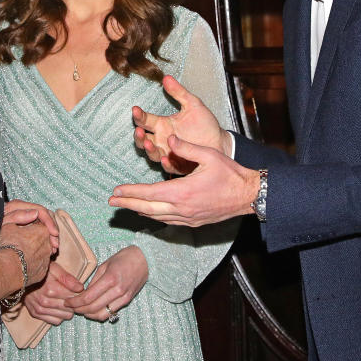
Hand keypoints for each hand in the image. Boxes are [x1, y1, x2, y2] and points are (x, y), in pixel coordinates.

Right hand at [0, 202, 57, 285]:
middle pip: (44, 238)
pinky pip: (40, 264)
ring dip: (35, 250)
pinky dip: (34, 262)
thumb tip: (34, 212)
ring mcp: (46, 259)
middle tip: (23, 240)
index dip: (32, 225)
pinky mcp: (43, 271)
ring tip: (22, 252)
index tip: (25, 228)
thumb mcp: (8, 224)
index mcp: (42, 230)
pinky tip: (23, 263)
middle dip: (35, 238)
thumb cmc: (8, 245)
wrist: (8, 270)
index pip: (41, 224)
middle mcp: (48, 244)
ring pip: (42, 252)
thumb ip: (21, 215)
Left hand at [3, 199, 58, 252]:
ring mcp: (25, 215)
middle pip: (46, 215)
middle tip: (56, 244)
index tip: (54, 234)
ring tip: (54, 248)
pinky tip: (49, 247)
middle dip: (53, 229)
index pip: (40, 210)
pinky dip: (46, 237)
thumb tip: (35, 213)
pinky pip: (40, 228)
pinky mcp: (26, 224)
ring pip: (45, 222)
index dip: (49, 221)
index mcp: (17, 205)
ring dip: (51, 235)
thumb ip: (18, 216)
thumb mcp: (4, 223)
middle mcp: (23, 208)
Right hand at [22, 261, 85, 324]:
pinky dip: (58, 315)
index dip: (78, 293)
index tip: (77, 290)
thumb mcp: (54, 269)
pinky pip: (55, 321)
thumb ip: (68, 278)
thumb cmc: (40, 271)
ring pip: (64, 316)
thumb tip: (80, 288)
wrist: (21, 277)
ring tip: (64, 301)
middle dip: (73, 302)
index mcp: (51, 289)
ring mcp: (40, 309)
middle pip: (70, 308)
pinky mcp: (36, 314)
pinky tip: (57, 307)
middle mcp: (44, 301)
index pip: (74, 297)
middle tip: (71, 295)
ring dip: (67, 310)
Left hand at [64, 245, 147, 320]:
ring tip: (80, 310)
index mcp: (110, 279)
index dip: (75, 302)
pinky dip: (99, 314)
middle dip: (79, 309)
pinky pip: (110, 313)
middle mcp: (117, 291)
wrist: (145, 259)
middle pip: (93, 308)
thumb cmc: (124, 258)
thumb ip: (94, 280)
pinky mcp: (127, 301)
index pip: (88, 297)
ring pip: (101, 314)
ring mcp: (123, 298)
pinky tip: (92, 310)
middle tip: (71, 307)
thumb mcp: (105, 264)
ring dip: (88, 314)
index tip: (67, 302)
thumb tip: (83, 293)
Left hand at [110, 135, 258, 226]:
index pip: (149, 193)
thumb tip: (169, 137)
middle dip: (128, 203)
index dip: (130, 192)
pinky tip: (150, 212)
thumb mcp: (208, 155)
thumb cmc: (230, 174)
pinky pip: (168, 221)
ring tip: (126, 205)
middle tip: (111, 201)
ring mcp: (187, 218)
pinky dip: (155, 216)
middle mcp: (182, 209)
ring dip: (139, 210)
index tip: (116, 191)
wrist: (249, 196)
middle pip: (148, 208)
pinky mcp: (193, 223)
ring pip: (157, 217)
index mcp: (182, 192)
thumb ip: (186, 147)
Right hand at [132, 75, 231, 174]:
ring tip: (149, 143)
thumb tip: (166, 77)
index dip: (139, 115)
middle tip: (138, 131)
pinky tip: (165, 158)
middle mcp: (162, 140)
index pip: (145, 120)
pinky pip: (169, 167)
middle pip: (143, 139)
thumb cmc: (205, 123)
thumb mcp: (193, 105)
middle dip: (139, 136)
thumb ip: (179, 92)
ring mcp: (168, 153)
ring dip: (149, 149)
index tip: (135, 109)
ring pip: (152, 154)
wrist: (220, 142)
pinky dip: (166, 163)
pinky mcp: (178, 165)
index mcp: (162, 125)